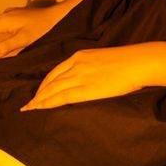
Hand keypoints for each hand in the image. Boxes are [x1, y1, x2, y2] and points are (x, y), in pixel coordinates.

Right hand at [0, 3, 63, 59]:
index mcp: (2, 20)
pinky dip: (5, 36)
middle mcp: (4, 14)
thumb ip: (6, 46)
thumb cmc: (43, 28)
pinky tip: (14, 44)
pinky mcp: (18, 15)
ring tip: (4, 53)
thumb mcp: (24, 40)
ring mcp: (11, 13)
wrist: (58, 16)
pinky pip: (5, 27)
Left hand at [20, 46, 149, 109]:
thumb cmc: (126, 61)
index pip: (55, 71)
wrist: (137, 62)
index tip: (37, 92)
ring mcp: (79, 77)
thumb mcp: (102, 59)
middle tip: (28, 104)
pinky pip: (60, 97)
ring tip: (29, 109)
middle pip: (50, 81)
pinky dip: (47, 103)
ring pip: (52, 90)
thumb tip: (86, 79)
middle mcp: (75, 65)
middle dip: (38, 93)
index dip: (44, 83)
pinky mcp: (84, 89)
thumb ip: (90, 67)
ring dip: (39, 100)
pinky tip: (40, 108)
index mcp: (80, 56)